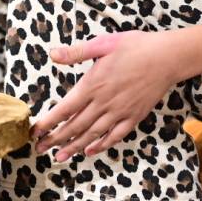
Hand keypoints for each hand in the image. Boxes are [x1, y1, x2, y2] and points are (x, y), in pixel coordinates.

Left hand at [31, 30, 179, 160]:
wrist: (167, 57)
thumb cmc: (134, 46)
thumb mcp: (102, 44)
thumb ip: (76, 52)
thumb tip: (52, 54)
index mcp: (93, 84)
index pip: (65, 108)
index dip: (49, 122)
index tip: (34, 131)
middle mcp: (104, 102)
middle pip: (76, 126)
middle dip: (56, 138)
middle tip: (39, 149)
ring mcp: (120, 111)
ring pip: (93, 134)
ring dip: (75, 146)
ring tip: (60, 156)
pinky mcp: (134, 116)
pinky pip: (116, 135)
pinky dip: (102, 144)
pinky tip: (91, 150)